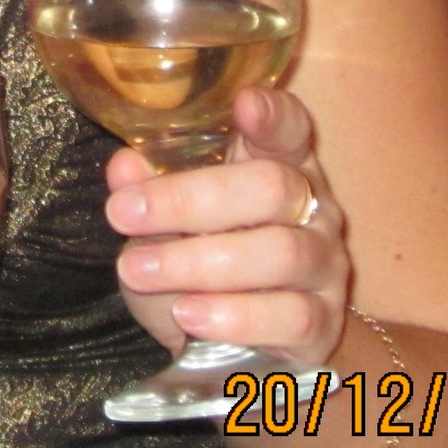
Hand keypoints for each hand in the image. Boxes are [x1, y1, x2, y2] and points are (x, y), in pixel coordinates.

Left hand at [103, 85, 348, 373]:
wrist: (246, 345)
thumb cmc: (206, 260)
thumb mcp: (167, 224)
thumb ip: (148, 193)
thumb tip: (124, 167)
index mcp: (280, 165)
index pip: (290, 129)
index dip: (273, 114)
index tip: (244, 102)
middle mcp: (313, 209)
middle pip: (272, 188)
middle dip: (190, 200)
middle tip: (122, 213)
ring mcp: (326, 267)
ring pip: (281, 253)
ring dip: (198, 262)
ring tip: (136, 270)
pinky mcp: (324, 323)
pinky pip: (291, 317)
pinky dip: (234, 315)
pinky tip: (187, 313)